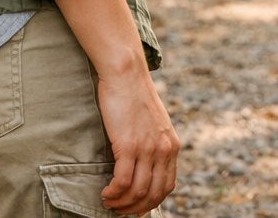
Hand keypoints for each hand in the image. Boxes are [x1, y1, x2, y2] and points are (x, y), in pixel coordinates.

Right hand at [48, 0, 180, 214]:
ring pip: (138, 191)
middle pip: (155, 193)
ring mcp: (148, 147)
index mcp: (172, 145)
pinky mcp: (129, 144)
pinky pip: (123, 180)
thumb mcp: (154, 122)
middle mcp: (164, 149)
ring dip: (122, 203)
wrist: (126, 73)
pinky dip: (114, 192)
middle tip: (120, 210)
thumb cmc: (133, 96)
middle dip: (136, 207)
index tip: (137, 207)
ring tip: (109, 201)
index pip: (168, 186)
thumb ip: (154, 143)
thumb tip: (144, 163)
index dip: (152, 202)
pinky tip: (105, 192)